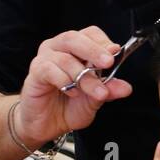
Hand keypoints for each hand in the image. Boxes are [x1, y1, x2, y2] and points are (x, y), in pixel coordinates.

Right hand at [14, 26, 132, 148]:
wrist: (47, 124)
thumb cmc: (70, 105)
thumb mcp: (96, 98)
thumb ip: (110, 90)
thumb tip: (126, 88)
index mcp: (77, 49)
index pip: (91, 34)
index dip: (103, 42)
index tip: (116, 52)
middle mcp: (59, 49)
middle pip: (74, 38)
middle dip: (94, 50)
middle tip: (108, 63)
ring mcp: (44, 59)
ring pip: (65, 58)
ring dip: (84, 76)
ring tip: (96, 91)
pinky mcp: (34, 73)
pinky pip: (49, 70)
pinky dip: (64, 81)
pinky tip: (73, 92)